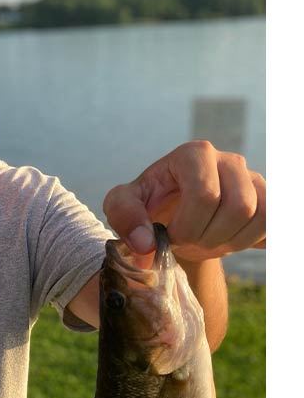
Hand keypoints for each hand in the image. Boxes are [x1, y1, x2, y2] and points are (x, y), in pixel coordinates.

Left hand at [102, 140, 265, 261]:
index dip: (187, 226)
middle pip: (238, 207)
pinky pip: (275, 223)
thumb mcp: (122, 205)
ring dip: (230, 242)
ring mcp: (254, 179)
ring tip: (204, 241)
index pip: (205, 194)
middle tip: (186, 243)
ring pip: (260, 216)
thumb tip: (145, 244)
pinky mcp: (268, 199)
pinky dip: (252, 241)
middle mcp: (229, 161)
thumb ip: (124, 216)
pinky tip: (228, 240)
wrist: (173, 212)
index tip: (169, 235)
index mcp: (194, 154)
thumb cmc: (147, 204)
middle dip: (208, 237)